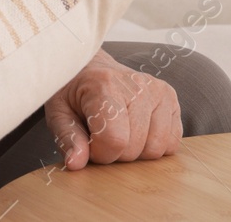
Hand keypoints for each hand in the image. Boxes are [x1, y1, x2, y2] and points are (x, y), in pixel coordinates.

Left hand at [45, 48, 181, 168]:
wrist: (91, 66)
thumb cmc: (73, 91)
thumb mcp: (59, 112)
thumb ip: (67, 138)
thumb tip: (76, 163)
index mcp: (104, 85)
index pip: (114, 140)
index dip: (100, 153)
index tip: (89, 142)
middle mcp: (136, 85)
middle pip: (134, 148)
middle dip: (115, 152)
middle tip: (103, 133)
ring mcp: (157, 90)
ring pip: (156, 149)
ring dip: (136, 151)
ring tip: (121, 131)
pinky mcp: (171, 97)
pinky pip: (172, 143)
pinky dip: (154, 144)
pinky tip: (138, 129)